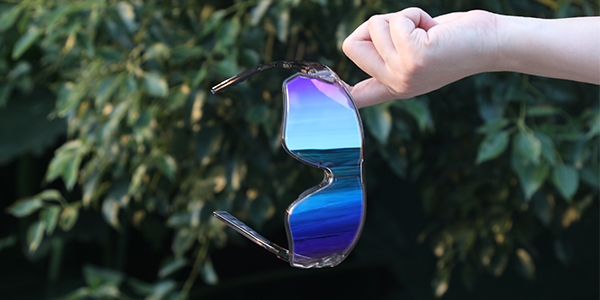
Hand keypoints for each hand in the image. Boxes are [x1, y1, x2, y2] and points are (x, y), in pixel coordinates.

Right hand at [343, 8, 499, 107]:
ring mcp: (402, 75)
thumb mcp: (416, 53)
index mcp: (395, 86)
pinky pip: (394, 21)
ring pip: (373, 27)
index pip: (357, 97)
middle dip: (378, 25)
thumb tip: (358, 55)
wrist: (492, 43)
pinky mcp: (413, 59)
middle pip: (351, 44)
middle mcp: (396, 86)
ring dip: (401, 17)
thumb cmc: (457, 41)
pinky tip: (434, 29)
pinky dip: (413, 14)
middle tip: (410, 30)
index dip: (333, 95)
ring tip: (428, 31)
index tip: (315, 101)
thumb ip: (387, 56)